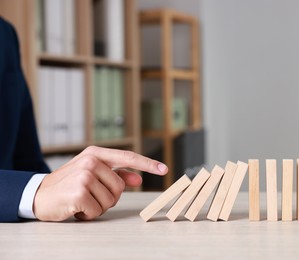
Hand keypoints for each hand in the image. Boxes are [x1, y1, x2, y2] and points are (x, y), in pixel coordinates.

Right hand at [33, 146, 167, 220]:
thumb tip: (138, 178)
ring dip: (98, 206)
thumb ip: (116, 174)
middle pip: (120, 187)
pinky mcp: (79, 191)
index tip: (164, 169)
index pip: (128, 157)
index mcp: (96, 154)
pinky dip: (89, 214)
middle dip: (108, 197)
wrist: (38, 194)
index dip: (147, 164)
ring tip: (82, 200)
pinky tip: (76, 207)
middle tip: (90, 196)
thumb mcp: (92, 174)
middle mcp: (91, 161)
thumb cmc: (68, 184)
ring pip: (111, 200)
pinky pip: (97, 210)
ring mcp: (85, 175)